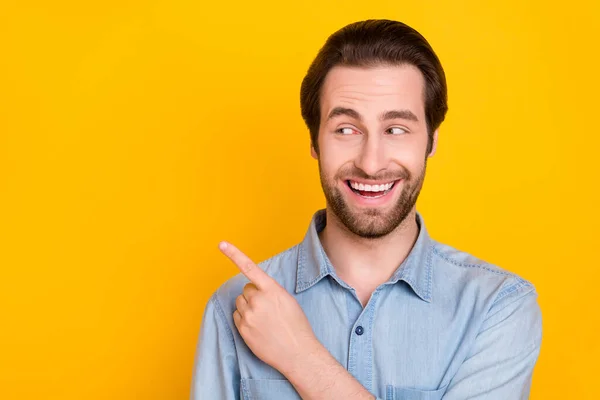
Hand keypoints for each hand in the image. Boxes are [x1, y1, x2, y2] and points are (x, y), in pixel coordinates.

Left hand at [218, 241, 318, 373]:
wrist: (297, 352)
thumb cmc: (296, 325)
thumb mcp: (288, 300)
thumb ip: (271, 291)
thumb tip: (255, 289)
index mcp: (272, 290)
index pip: (250, 267)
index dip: (234, 254)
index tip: (221, 244)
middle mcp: (258, 300)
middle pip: (246, 289)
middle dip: (253, 295)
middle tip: (267, 308)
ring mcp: (249, 315)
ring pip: (239, 302)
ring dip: (248, 307)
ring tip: (264, 319)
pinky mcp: (242, 329)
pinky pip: (236, 316)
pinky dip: (244, 319)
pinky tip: (258, 327)